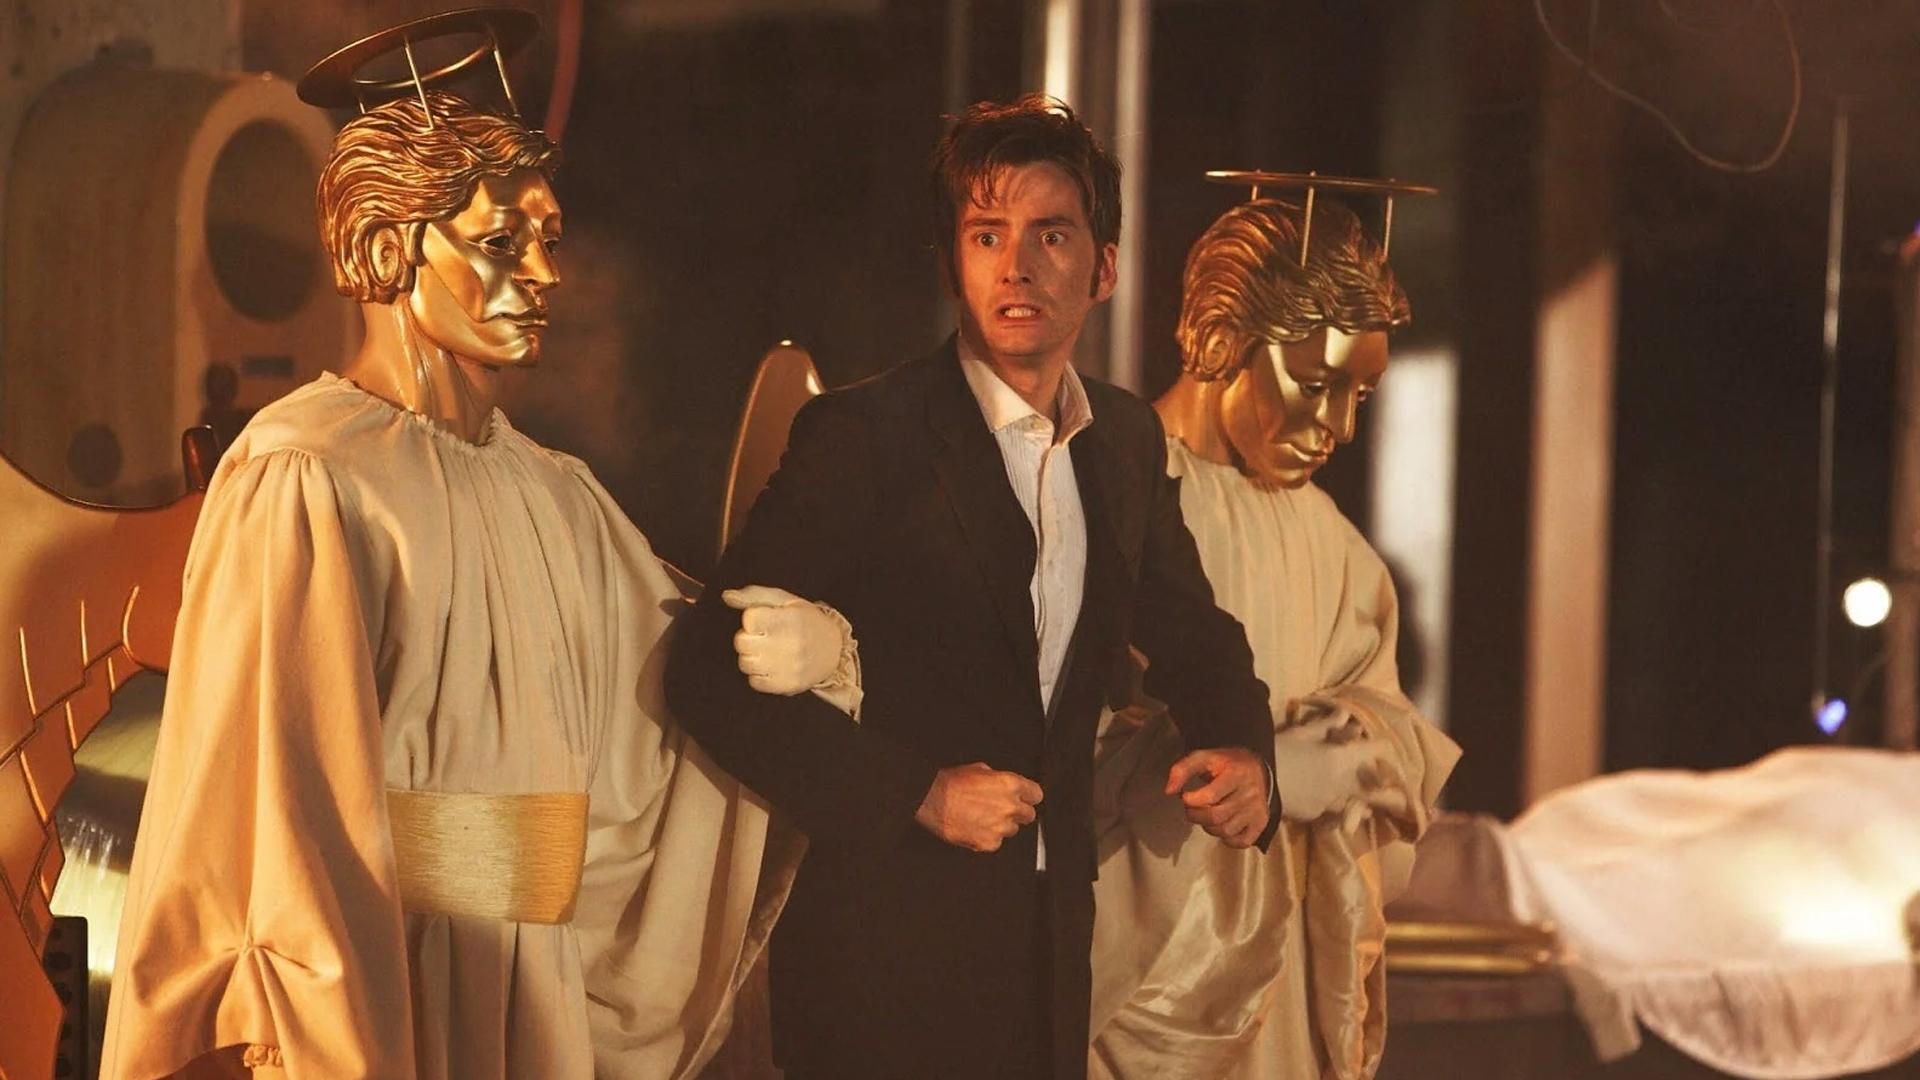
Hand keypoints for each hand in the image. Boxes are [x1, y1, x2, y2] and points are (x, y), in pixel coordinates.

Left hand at [724, 585, 845, 694]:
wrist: (834, 650)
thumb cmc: (806, 621)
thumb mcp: (785, 600)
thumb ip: (755, 595)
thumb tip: (727, 596)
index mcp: (789, 619)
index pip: (749, 619)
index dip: (752, 618)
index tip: (763, 620)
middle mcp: (790, 644)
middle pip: (742, 642)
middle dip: (747, 637)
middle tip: (762, 636)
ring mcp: (788, 667)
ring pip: (745, 663)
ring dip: (751, 656)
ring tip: (766, 651)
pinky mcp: (787, 685)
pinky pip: (754, 682)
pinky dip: (758, 674)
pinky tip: (770, 665)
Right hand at [915, 762, 1042, 852]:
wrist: (932, 800)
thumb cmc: (951, 784)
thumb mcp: (980, 769)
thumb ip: (999, 779)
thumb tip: (1003, 785)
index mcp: (1010, 784)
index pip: (1036, 794)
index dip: (1029, 796)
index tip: (1025, 799)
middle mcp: (1009, 806)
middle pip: (1029, 815)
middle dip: (1017, 812)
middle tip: (1001, 809)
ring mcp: (1000, 827)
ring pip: (1012, 830)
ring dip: (1002, 825)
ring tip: (982, 817)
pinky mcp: (989, 843)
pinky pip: (996, 842)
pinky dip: (988, 837)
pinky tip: (975, 827)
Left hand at [1165, 747, 1271, 848]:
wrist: (1256, 768)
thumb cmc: (1226, 764)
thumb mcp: (1203, 758)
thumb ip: (1182, 770)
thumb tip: (1169, 791)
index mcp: (1237, 774)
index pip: (1209, 796)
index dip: (1191, 800)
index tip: (1186, 796)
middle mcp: (1250, 794)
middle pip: (1216, 817)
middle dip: (1195, 815)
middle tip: (1191, 808)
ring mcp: (1257, 810)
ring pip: (1225, 831)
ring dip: (1208, 826)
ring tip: (1207, 814)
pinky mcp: (1261, 823)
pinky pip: (1240, 842)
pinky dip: (1226, 838)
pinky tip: (1221, 824)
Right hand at [1272, 721, 1397, 822]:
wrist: (1253, 782)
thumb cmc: (1278, 750)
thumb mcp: (1301, 733)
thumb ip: (1327, 725)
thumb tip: (1345, 713)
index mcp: (1343, 758)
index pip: (1376, 750)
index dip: (1380, 748)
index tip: (1380, 747)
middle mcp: (1343, 783)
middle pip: (1375, 788)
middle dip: (1381, 786)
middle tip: (1387, 788)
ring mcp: (1331, 802)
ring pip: (1355, 803)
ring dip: (1357, 800)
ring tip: (1358, 801)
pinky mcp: (1316, 815)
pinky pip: (1332, 812)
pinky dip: (1333, 808)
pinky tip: (1327, 804)